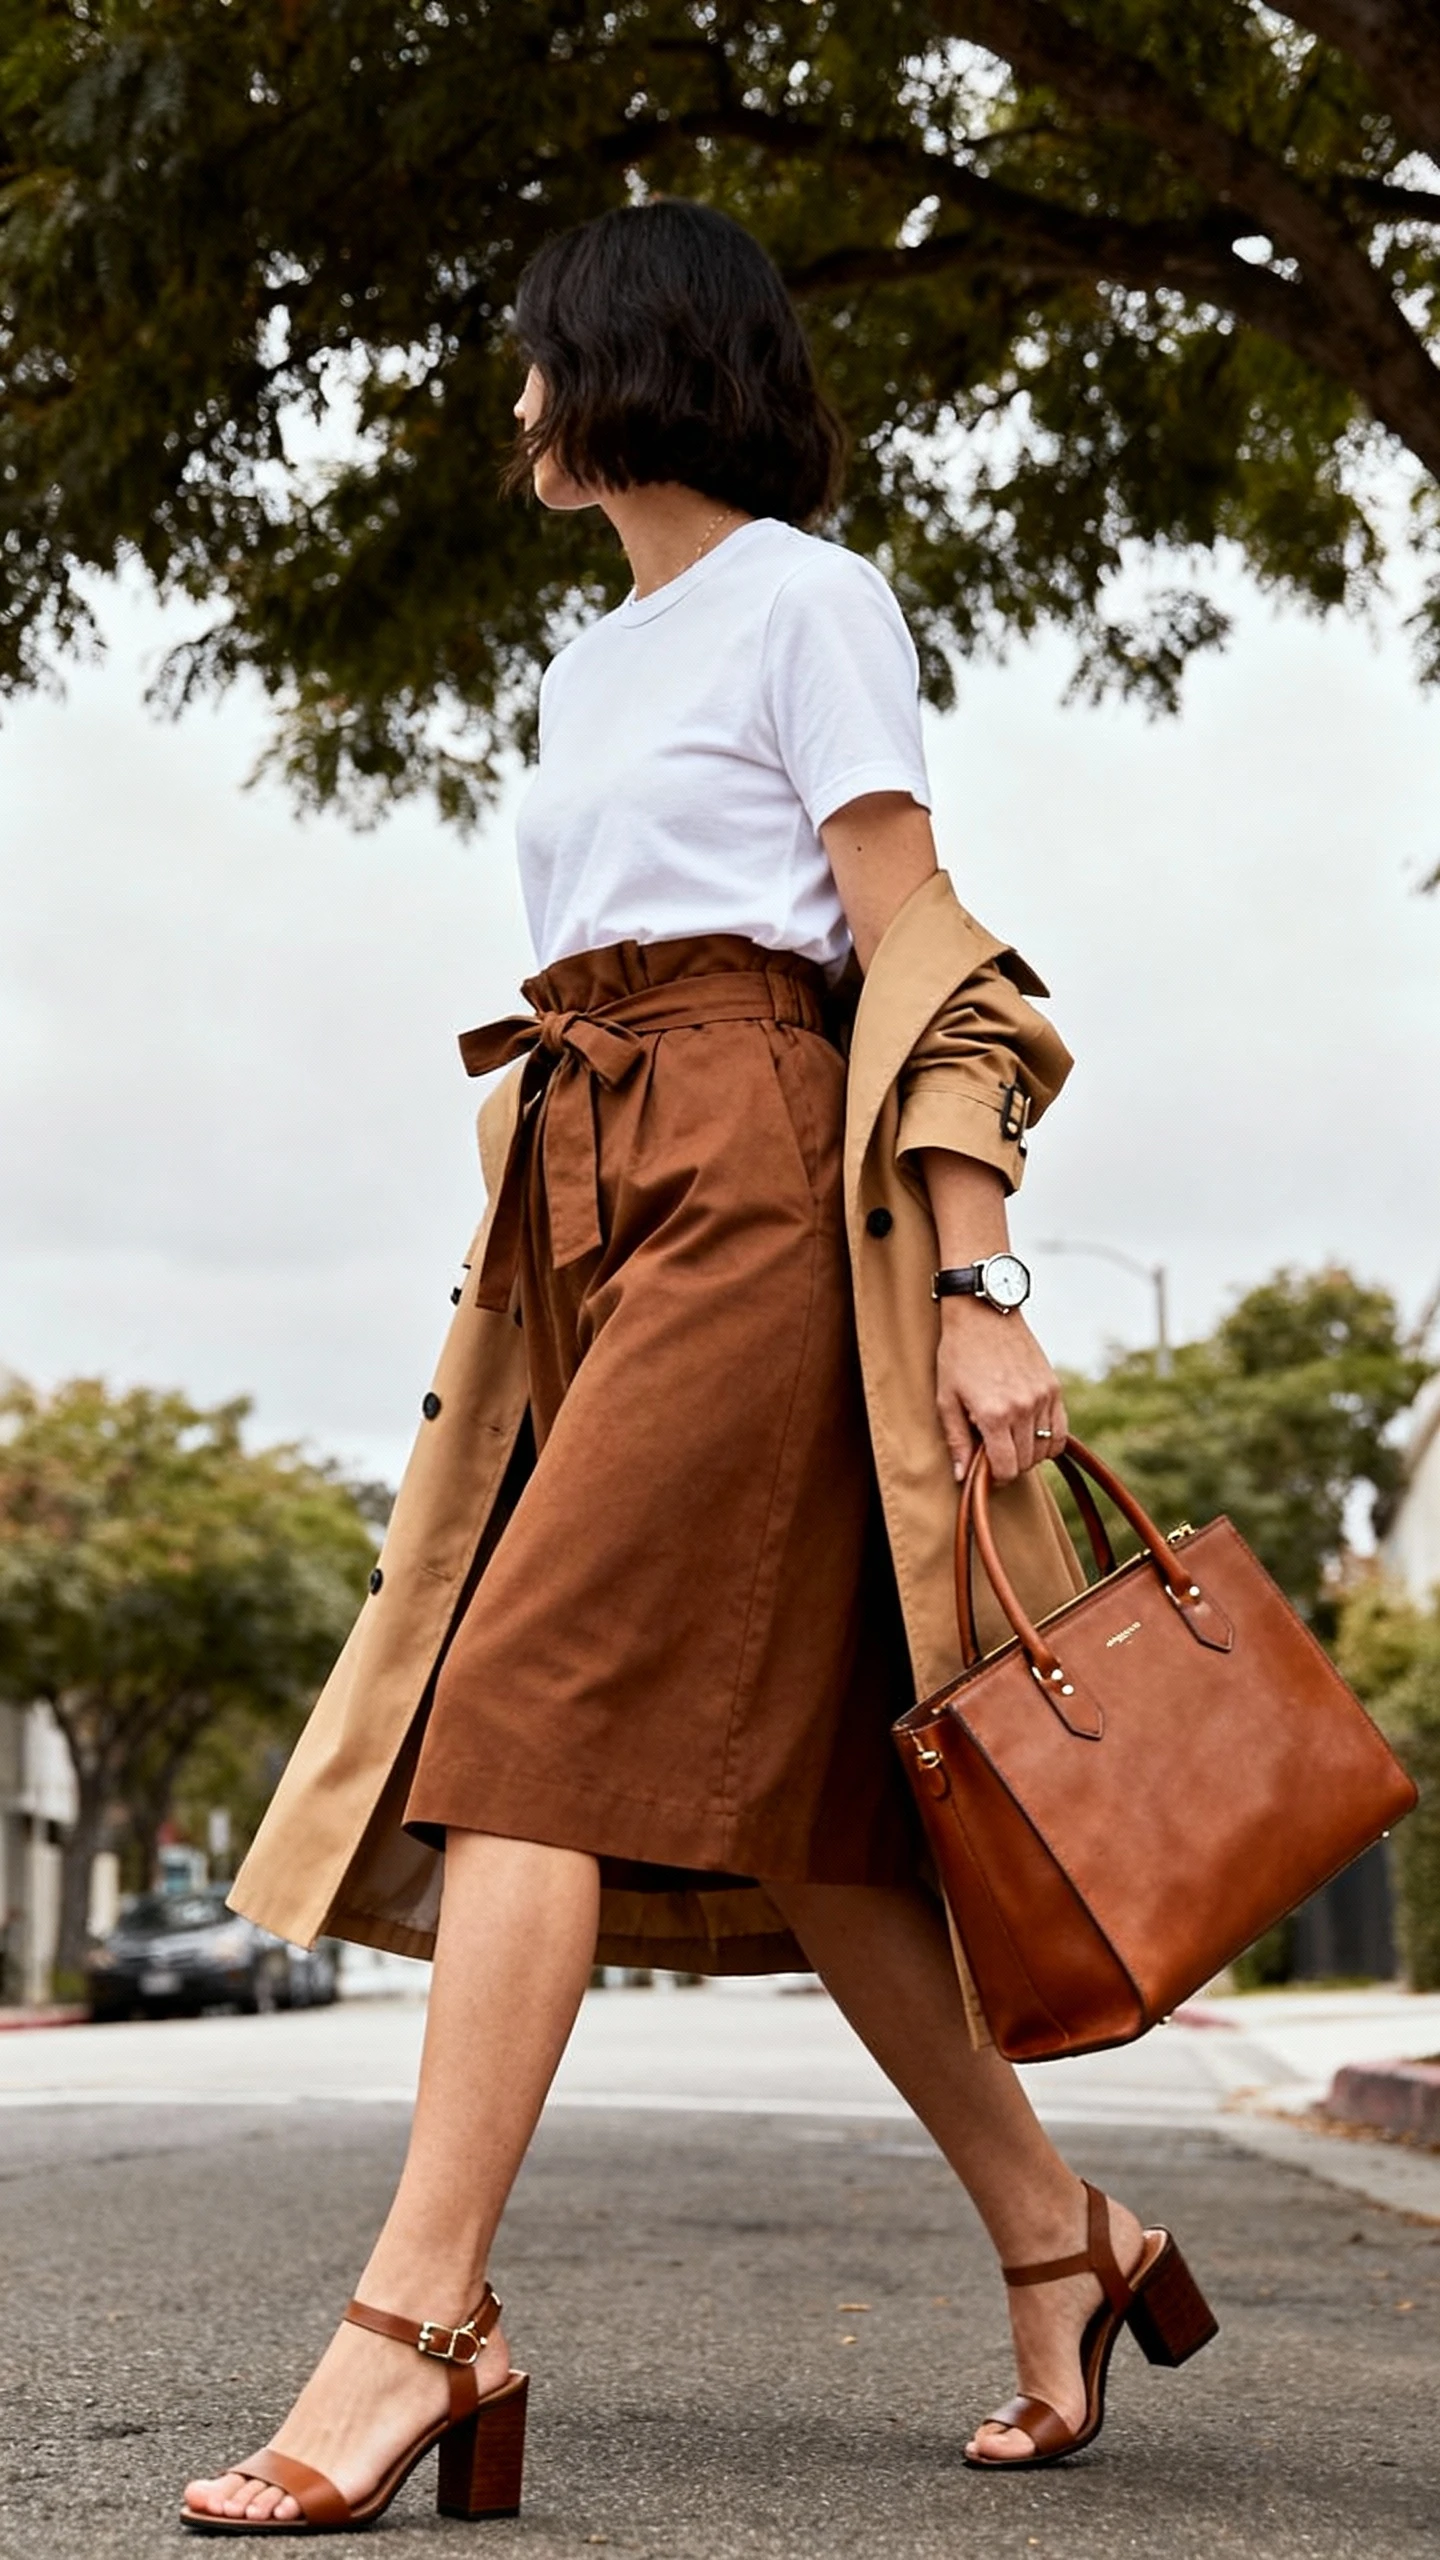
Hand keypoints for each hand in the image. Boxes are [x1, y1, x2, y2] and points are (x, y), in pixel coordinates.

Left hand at [935, 1301, 1067, 1485]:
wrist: (983, 1314)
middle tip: (994, 1452)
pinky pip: (1060, 1430)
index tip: (987, 1472)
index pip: (1007, 1468)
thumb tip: (962, 1476)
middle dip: (1010, 1465)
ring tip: (1011, 1441)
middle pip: (1026, 1461)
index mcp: (994, 1415)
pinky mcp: (1054, 1388)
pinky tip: (1031, 1434)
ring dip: (1029, 1454)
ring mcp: (1042, 1397)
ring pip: (1045, 1449)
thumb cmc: (958, 1355)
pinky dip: (1049, 1440)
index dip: (996, 1477)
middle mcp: (1023, 1409)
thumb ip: (957, 1440)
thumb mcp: (946, 1399)